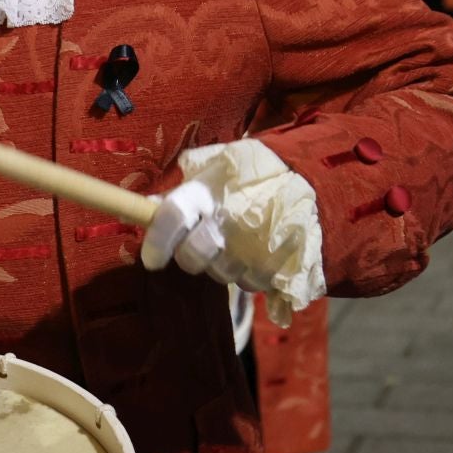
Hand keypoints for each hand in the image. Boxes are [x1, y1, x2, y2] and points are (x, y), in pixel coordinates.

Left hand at [140, 181, 273, 291]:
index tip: (152, 260)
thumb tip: (147, 207)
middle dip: (192, 257)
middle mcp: (228, 219)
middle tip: (202, 243)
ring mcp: (254, 244)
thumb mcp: (213, 169)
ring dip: (223, 263)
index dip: (157, 242)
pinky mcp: (278, 262)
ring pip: (222, 273)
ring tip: (237, 240)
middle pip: (194, 257)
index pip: (172, 217)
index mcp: (207, 191)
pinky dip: (250, 271)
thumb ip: (181, 192)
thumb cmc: (249, 173)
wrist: (305, 175)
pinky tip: (257, 250)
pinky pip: (251, 283)